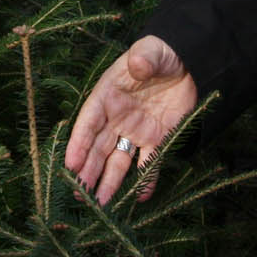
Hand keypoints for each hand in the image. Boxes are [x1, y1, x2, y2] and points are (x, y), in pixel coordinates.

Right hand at [64, 36, 197, 203]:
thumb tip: (137, 65)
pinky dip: (145, 179)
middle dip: (88, 171)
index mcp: (108, 95)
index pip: (89, 122)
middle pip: (99, 148)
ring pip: (118, 160)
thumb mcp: (151, 51)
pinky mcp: (157, 138)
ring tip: (100, 205)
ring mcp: (136, 130)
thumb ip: (143, 58)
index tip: (70, 164)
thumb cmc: (161, 53)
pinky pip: (149, 162)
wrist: (187, 61)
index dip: (79, 143)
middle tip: (79, 193)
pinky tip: (140, 196)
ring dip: (109, 181)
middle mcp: (117, 117)